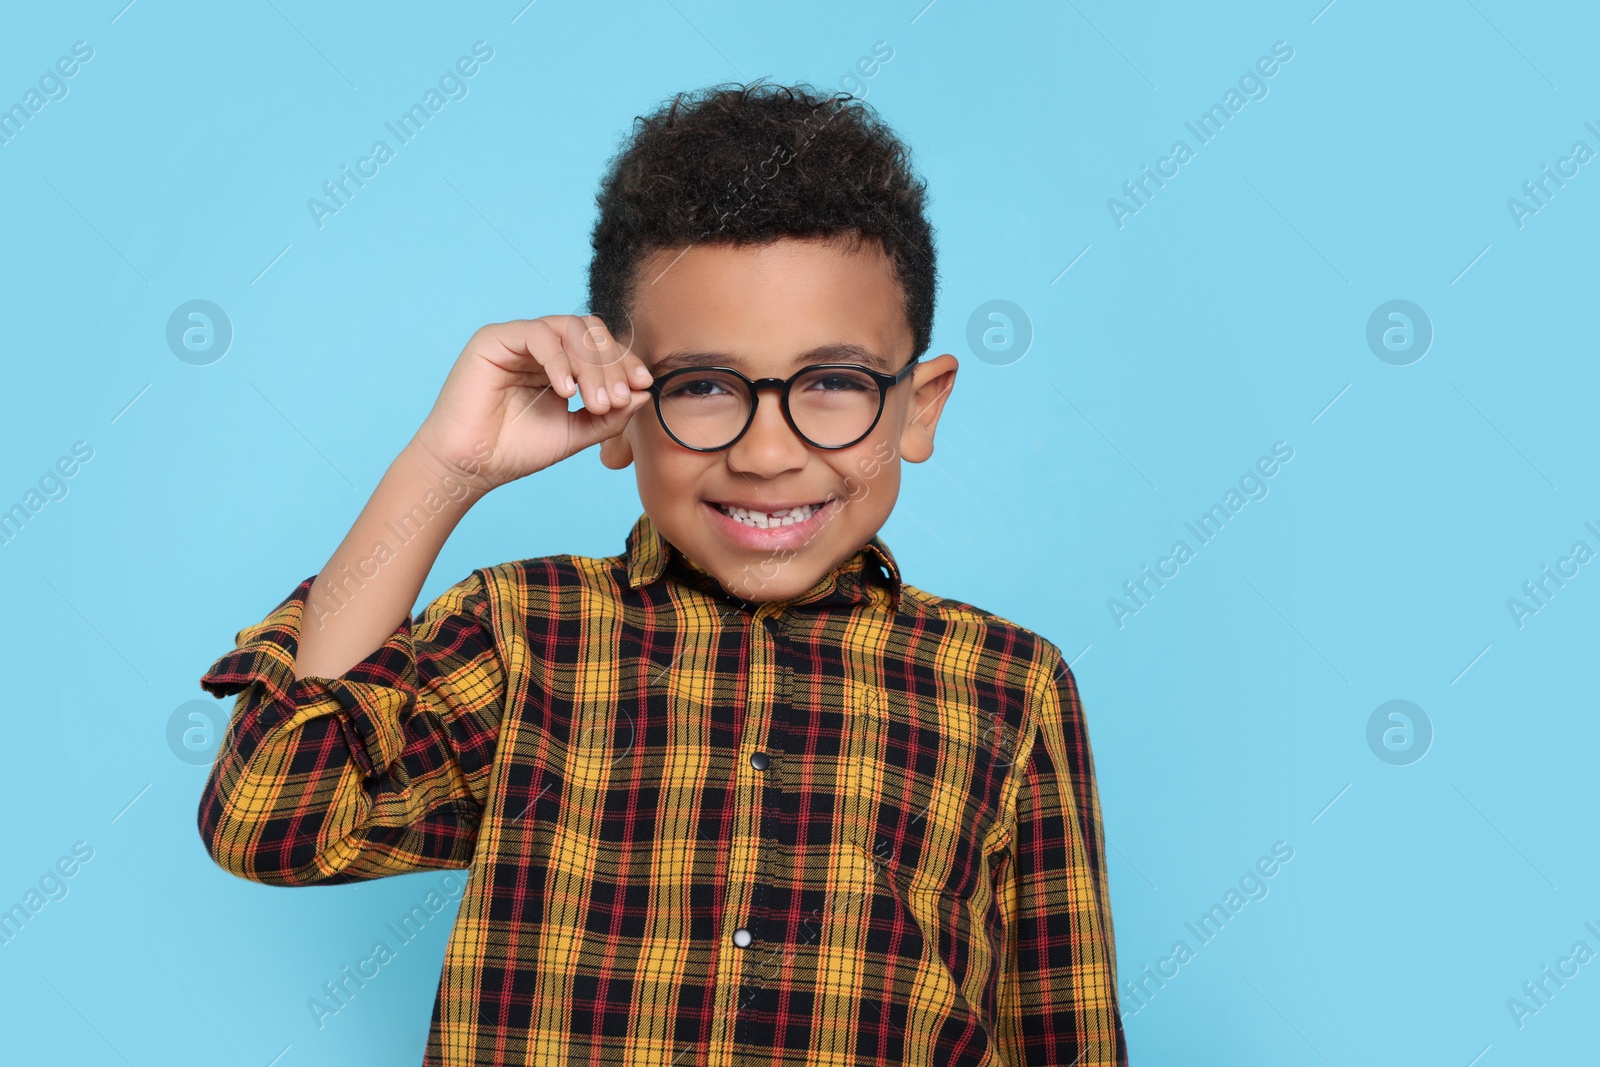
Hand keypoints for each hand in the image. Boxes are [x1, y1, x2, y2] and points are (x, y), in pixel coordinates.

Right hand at [409, 316, 652, 491]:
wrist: (471, 467)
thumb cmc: (517, 450)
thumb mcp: (576, 433)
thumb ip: (609, 415)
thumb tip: (643, 393)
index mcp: (560, 364)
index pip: (601, 347)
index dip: (625, 361)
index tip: (643, 385)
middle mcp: (540, 347)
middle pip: (590, 332)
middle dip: (611, 363)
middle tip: (617, 399)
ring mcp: (518, 340)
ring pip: (569, 329)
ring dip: (591, 365)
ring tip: (595, 402)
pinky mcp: (494, 339)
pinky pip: (538, 335)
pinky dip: (559, 360)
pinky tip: (566, 390)